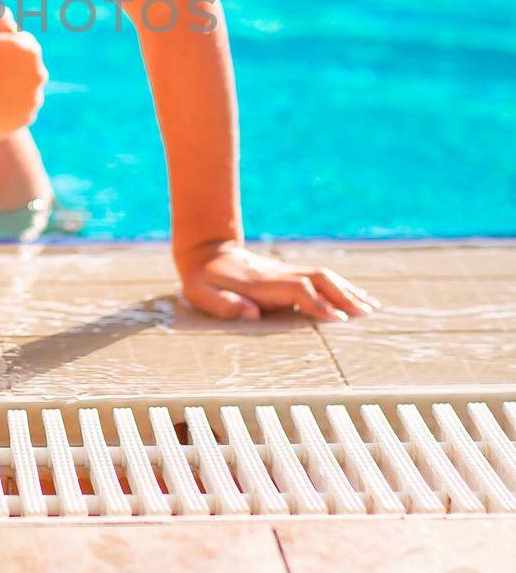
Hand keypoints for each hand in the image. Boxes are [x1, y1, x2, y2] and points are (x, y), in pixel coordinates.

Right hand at [0, 6, 47, 139]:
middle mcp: (39, 75)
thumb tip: (12, 19)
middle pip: (26, 67)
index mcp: (31, 51)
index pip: (23, 43)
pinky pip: (19, 109)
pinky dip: (9, 107)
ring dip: (12, 87)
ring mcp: (33, 99)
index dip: (3, 47)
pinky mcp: (26, 118)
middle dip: (12, 67)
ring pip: (24, 89)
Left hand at [176, 240, 382, 321]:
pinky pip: (318, 278)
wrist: (203, 252)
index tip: (339, 320)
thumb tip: (251, 313)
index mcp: (263, 284)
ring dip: (347, 290)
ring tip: (371, 306)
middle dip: (344, 296)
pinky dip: (339, 286)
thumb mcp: (201, 294)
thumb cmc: (200, 280)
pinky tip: (352, 295)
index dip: (319, 304)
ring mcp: (285, 272)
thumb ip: (224, 304)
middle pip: (320, 281)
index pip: (300, 292)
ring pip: (323, 276)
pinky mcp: (286, 273)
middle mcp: (279, 275)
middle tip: (368, 313)